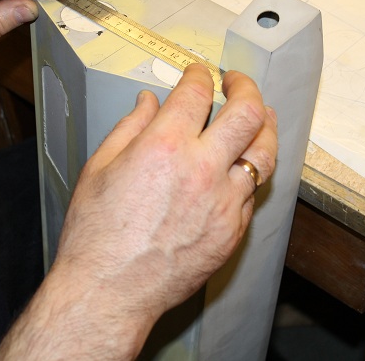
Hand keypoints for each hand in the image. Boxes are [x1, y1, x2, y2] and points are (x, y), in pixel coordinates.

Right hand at [0, 65, 277, 359]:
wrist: (110, 291)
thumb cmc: (98, 236)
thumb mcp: (100, 168)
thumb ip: (130, 128)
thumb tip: (149, 103)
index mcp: (165, 147)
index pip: (197, 92)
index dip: (200, 74)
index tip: (199, 73)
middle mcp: (202, 170)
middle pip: (247, 112)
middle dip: (246, 87)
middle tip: (237, 83)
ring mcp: (224, 203)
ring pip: (266, 152)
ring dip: (265, 126)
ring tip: (259, 116)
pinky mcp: (233, 231)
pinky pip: (253, 192)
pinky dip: (252, 170)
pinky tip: (244, 165)